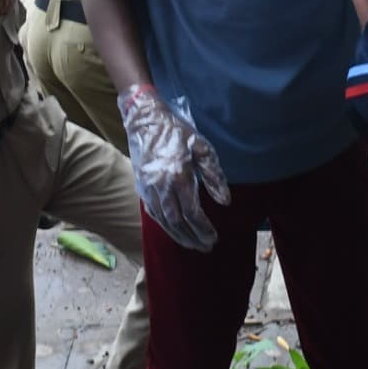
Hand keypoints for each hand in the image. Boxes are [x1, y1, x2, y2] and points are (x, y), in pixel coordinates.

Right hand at [117, 85, 228, 252]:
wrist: (145, 121)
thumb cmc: (177, 133)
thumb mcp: (202, 148)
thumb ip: (214, 176)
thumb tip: (225, 202)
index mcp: (179, 176)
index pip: (192, 213)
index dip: (204, 229)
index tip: (214, 237)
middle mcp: (161, 186)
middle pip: (178, 222)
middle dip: (193, 238)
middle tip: (206, 247)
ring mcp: (149, 189)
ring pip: (164, 222)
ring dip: (179, 237)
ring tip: (193, 245)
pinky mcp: (141, 188)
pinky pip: (153, 214)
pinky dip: (165, 227)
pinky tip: (175, 232)